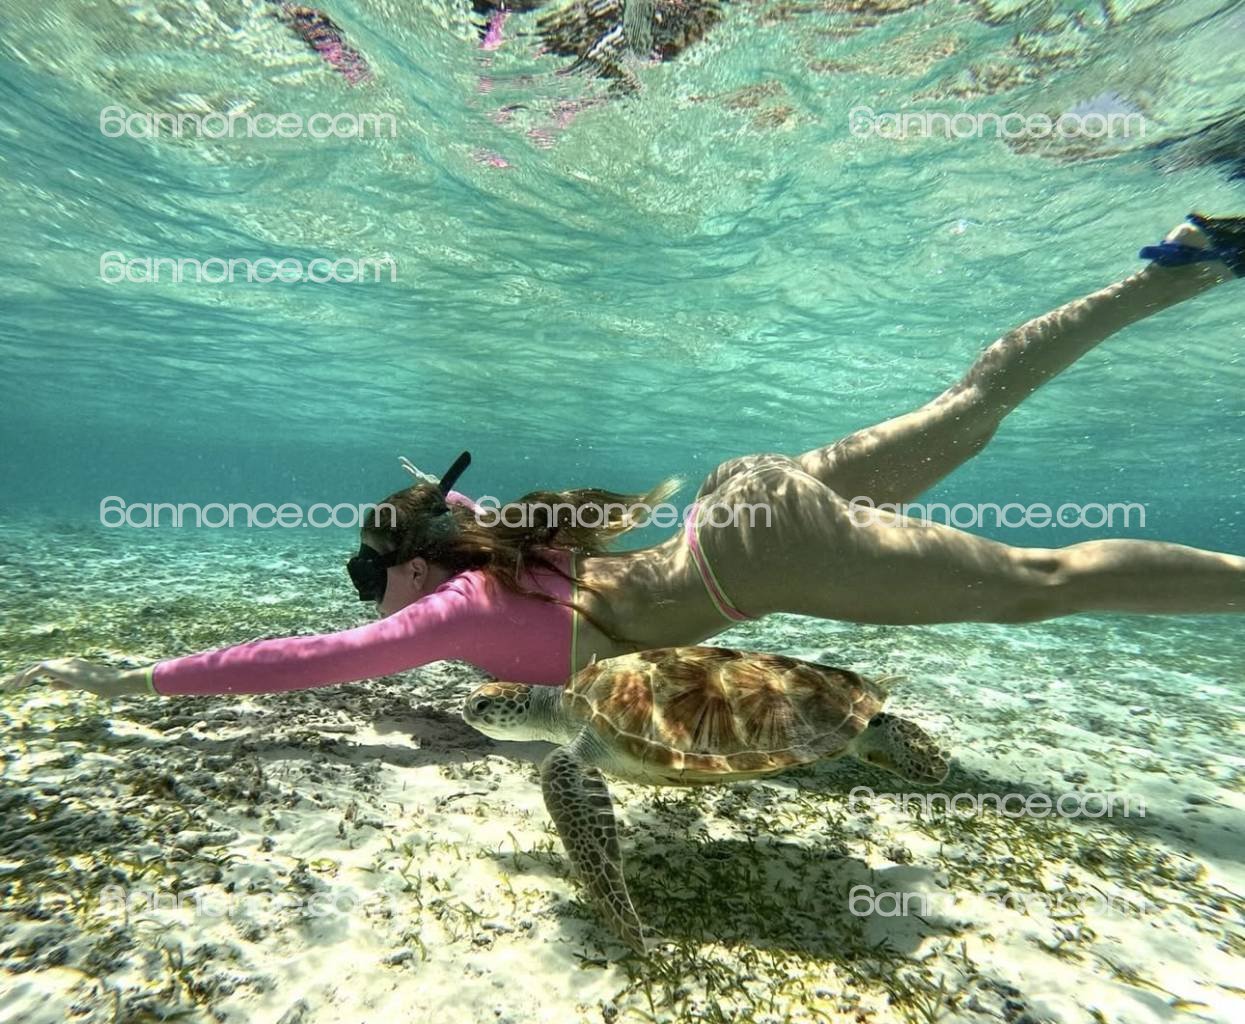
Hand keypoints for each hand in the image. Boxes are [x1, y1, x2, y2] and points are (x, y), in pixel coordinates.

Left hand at [2, 659, 149, 698]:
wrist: (114, 681)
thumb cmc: (104, 685)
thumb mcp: (80, 686)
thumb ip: (64, 684)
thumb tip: (49, 684)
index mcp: (70, 665)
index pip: (46, 668)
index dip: (30, 676)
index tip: (19, 684)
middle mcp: (65, 661)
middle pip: (36, 666)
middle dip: (20, 675)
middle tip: (7, 684)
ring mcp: (63, 663)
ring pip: (34, 667)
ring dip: (19, 677)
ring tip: (7, 686)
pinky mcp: (61, 668)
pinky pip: (38, 670)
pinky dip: (26, 676)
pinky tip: (19, 685)